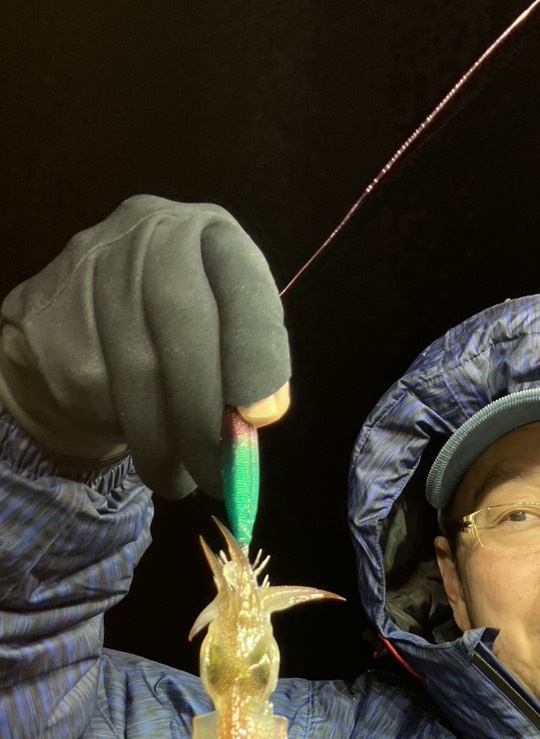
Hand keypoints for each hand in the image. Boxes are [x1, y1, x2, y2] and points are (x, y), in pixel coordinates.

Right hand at [0, 195, 289, 497]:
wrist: (77, 319)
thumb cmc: (176, 332)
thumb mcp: (224, 330)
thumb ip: (247, 364)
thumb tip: (260, 416)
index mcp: (210, 234)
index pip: (241, 282)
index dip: (254, 350)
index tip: (263, 416)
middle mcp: (150, 234)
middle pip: (183, 326)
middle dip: (206, 416)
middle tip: (221, 476)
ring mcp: (92, 268)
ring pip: (136, 369)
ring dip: (166, 442)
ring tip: (185, 480)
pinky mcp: (51, 314)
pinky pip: (98, 389)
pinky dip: (128, 433)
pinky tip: (146, 452)